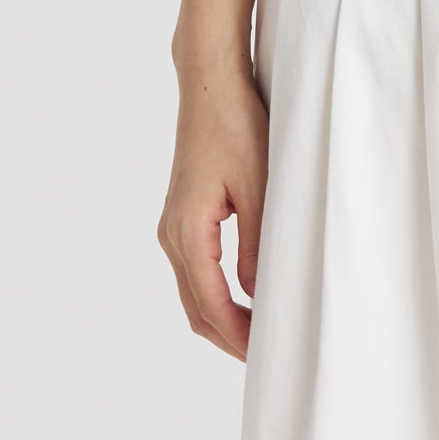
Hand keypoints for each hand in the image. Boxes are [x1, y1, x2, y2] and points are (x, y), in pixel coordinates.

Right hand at [158, 59, 268, 360]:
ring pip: (193, 292)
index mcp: (188, 231)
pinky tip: (245, 295)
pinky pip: (195, 269)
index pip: (211, 304)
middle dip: (228, 336)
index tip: (266, 355)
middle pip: (196, 308)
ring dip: (222, 317)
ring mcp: (173, 225)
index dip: (238, 336)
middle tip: (266, 354)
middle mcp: (172, 234)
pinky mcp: (182, 215)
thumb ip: (258, 244)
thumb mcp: (258, 185)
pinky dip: (216, 293)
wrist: (209, 84)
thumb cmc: (236, 125)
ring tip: (261, 331)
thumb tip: (260, 295)